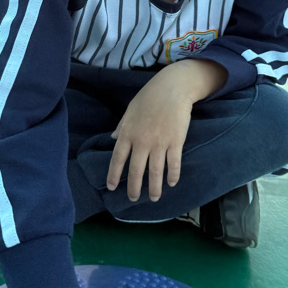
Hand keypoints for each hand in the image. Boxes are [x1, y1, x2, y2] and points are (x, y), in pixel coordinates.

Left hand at [106, 64, 194, 201]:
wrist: (172, 88)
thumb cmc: (149, 97)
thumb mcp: (130, 110)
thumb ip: (121, 126)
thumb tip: (113, 138)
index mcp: (128, 133)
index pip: (117, 159)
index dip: (114, 175)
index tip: (112, 187)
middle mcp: (142, 141)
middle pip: (136, 171)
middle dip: (134, 188)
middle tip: (134, 199)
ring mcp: (159, 143)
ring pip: (155, 172)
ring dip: (155, 188)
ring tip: (155, 198)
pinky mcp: (175, 142)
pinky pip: (173, 163)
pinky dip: (173, 175)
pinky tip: (171, 183)